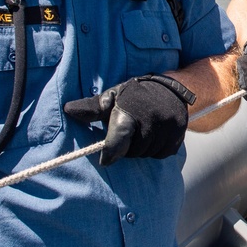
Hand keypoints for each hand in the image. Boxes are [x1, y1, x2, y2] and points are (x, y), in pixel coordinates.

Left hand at [64, 75, 195, 165]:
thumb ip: (91, 108)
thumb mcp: (112, 97)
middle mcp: (151, 119)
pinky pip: (163, 153)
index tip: (105, 160)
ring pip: (148, 154)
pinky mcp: (178, 134)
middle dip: (128, 147)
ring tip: (141, 133)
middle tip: (128, 135)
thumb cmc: (134, 95)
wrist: (170, 87)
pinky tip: (154, 137)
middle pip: (133, 151)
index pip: (118, 140)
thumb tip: (68, 110)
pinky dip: (157, 149)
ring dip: (142, 149)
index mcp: (129, 111)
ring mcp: (167, 127)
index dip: (110, 153)